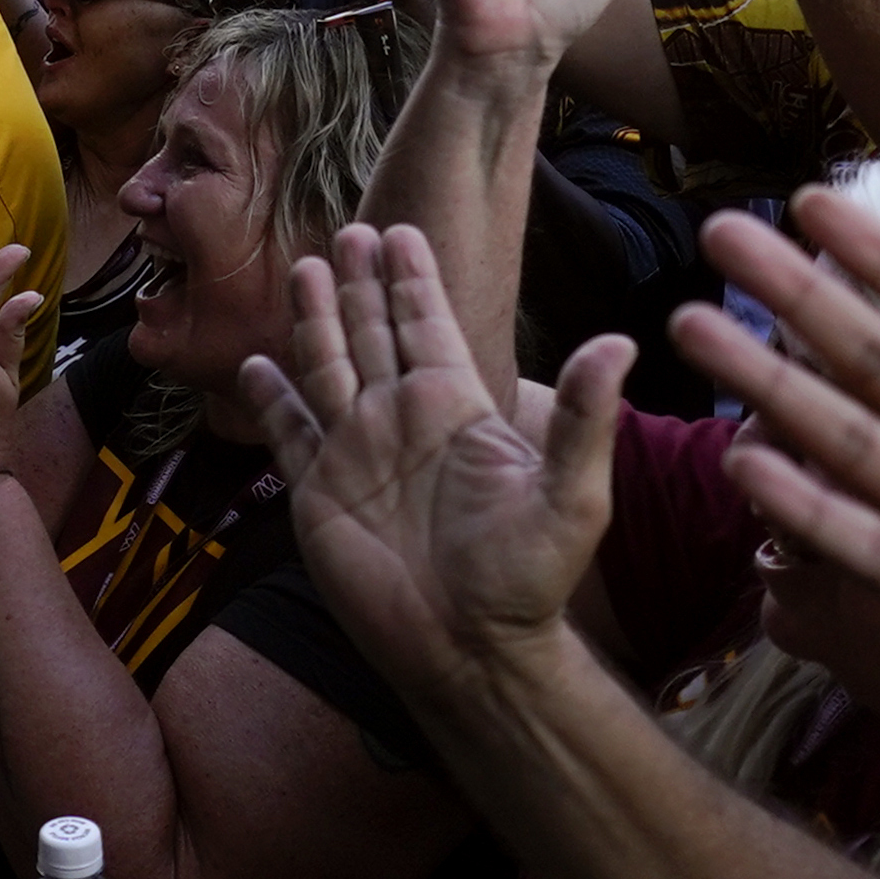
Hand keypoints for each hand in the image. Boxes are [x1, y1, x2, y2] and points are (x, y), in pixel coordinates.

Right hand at [239, 223, 610, 702]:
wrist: (467, 650)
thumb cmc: (526, 579)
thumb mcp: (571, 496)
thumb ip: (587, 417)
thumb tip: (622, 341)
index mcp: (455, 408)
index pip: (430, 324)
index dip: (414, 278)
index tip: (403, 229)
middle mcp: (401, 419)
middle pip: (373, 331)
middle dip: (361, 281)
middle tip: (350, 228)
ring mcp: (356, 452)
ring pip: (328, 365)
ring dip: (315, 317)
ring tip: (304, 266)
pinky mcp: (316, 491)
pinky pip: (288, 433)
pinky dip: (270, 399)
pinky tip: (257, 366)